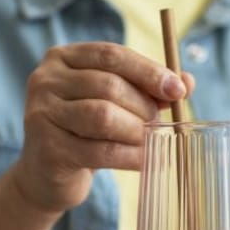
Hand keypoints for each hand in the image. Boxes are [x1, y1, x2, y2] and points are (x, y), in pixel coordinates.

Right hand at [11, 42, 194, 214]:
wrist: (47, 174)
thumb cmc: (85, 131)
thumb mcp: (113, 103)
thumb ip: (146, 88)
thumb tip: (187, 81)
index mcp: (62, 58)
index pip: (111, 55)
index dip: (148, 71)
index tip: (178, 90)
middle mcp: (45, 80)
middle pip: (108, 85)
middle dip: (143, 105)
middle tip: (158, 122)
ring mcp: (42, 114)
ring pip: (103, 116)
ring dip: (136, 130)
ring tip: (150, 141)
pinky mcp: (48, 149)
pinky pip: (101, 150)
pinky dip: (131, 156)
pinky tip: (147, 160)